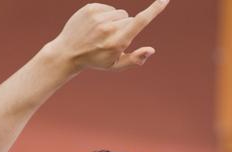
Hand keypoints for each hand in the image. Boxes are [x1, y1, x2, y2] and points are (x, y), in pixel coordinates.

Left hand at [47, 1, 168, 71]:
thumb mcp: (115, 66)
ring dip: (115, 21)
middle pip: (130, 19)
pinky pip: (108, 8)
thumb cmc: (95, 60)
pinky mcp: (90, 8)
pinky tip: (95, 26)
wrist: (67, 53)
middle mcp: (108, 28)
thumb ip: (135, 59)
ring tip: (102, 33)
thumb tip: (151, 50)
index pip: (139, 22)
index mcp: (116, 42)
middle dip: (126, 28)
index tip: (164, 0)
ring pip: (120, 13)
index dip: (154, 10)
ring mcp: (98, 17)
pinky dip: (105, 16)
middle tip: (110, 40)